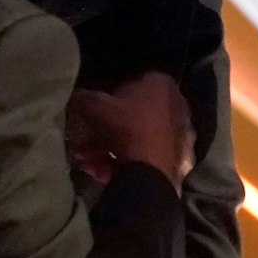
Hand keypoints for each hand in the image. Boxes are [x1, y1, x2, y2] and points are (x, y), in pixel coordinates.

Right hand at [68, 72, 194, 193]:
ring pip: (139, 139)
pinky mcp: (180, 159)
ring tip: (90, 165)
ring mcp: (181, 133)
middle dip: (106, 132)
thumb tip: (76, 99)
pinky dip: (128, 164)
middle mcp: (177, 104)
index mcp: (160, 83)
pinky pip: (148, 157)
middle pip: (135, 116)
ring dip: (111, 151)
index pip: (132, 84)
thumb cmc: (124, 128)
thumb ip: (83, 99)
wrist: (150, 170)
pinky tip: (106, 174)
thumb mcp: (94, 107)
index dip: (109, 100)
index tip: (94, 114)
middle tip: (85, 145)